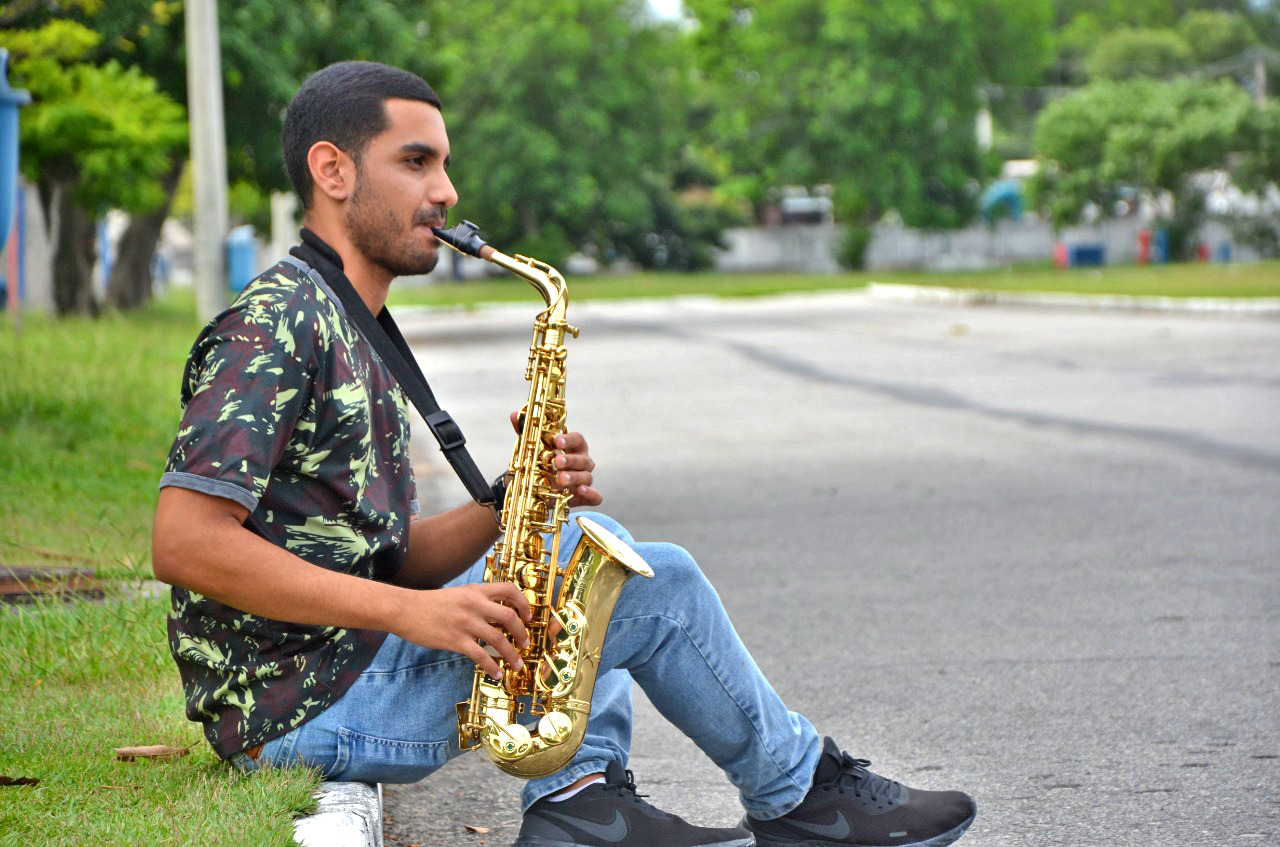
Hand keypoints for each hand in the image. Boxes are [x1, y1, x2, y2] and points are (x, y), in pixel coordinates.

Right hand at [393, 582, 530, 678]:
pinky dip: (492, 666)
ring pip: (498, 639)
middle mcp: (474, 604)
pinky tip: (496, 674)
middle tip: (525, 644)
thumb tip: (497, 614)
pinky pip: (480, 655)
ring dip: (512, 654)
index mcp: (476, 591)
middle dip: (522, 633)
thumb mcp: (458, 594)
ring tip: (517, 664)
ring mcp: (465, 622)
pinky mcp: (455, 640)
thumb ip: (477, 601)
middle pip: (509, 617)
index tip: (528, 617)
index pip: (509, 590)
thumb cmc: (430, 603)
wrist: (404, 609)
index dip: (523, 603)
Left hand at [510, 412, 602, 507]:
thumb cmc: (538, 464)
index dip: (569, 439)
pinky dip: (591, 493)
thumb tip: (514, 415)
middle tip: (556, 462)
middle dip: (570, 460)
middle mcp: (582, 462)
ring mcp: (584, 479)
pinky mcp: (584, 496)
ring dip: (575, 477)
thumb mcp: (530, 449)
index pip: (578, 439)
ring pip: (587, 476)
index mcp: (573, 448)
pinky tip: (580, 491)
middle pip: (583, 459)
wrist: (532, 489)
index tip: (556, 441)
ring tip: (560, 479)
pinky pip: (596, 496)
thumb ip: (524, 432)